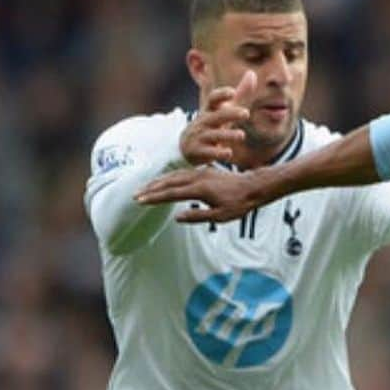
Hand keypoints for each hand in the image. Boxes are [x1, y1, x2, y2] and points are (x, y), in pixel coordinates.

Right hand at [135, 167, 263, 221]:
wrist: (253, 187)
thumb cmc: (238, 204)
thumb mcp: (220, 216)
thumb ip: (197, 216)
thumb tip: (177, 217)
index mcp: (199, 189)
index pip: (171, 194)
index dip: (155, 198)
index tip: (140, 201)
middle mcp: (197, 178)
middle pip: (168, 182)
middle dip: (151, 188)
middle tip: (136, 194)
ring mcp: (200, 173)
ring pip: (174, 176)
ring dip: (158, 181)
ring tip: (145, 188)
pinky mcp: (203, 171)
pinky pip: (182, 173)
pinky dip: (169, 178)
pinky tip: (164, 182)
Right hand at [179, 70, 254, 165]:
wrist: (188, 147)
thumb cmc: (212, 124)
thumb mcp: (225, 110)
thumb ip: (239, 95)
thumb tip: (252, 73)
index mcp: (210, 110)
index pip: (212, 99)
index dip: (221, 95)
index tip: (232, 92)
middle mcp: (204, 122)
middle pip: (216, 116)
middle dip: (230, 114)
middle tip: (246, 113)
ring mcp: (201, 137)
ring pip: (214, 135)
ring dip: (228, 135)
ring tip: (242, 135)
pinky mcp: (200, 152)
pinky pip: (210, 153)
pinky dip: (219, 153)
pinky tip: (229, 153)